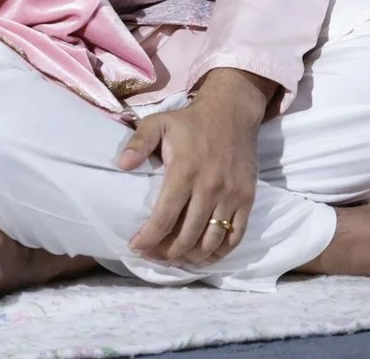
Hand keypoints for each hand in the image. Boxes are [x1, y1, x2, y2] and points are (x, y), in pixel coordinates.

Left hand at [120, 67, 274, 264]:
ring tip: (176, 257)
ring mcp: (231, 195)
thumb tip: (122, 165)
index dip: (148, 239)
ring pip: (211, 241)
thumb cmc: (191, 122)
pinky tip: (204, 255)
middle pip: (187, 237)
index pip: (164, 219)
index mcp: (185, 171)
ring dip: (191, 257)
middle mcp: (210, 187)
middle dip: (166, 254)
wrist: (233, 111)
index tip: (136, 247)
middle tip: (154, 255)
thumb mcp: (159, 123)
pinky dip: (220, 252)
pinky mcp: (247, 197)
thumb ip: (139, 142)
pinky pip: (236, 235)